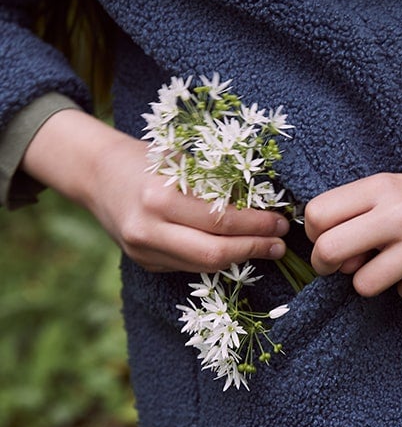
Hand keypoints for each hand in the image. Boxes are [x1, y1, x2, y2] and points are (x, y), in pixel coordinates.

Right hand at [21, 110, 288, 271]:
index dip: (256, 226)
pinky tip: (236, 250)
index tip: (281, 223)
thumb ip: (215, 185)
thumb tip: (262, 203)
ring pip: (203, 266)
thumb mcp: (181, 161)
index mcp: (159, 198)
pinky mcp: (145, 263)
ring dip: (239, 258)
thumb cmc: (145, 159)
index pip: (220, 221)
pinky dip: (216, 259)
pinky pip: (188, 266)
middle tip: (280, 244)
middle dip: (253, 249)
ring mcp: (144, 251)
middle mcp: (148, 230)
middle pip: (213, 253)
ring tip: (266, 248)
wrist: (96, 175)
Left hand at [305, 130, 401, 299]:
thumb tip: (326, 257)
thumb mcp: (392, 188)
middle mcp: (400, 212)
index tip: (328, 239)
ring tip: (392, 264)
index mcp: (381, 186)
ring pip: (362, 284)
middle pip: (329, 250)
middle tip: (341, 265)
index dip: (313, 235)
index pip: (317, 214)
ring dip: (371, 280)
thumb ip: (357, 214)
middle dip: (326, 266)